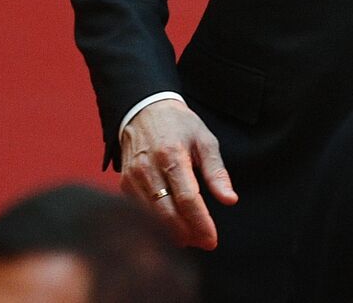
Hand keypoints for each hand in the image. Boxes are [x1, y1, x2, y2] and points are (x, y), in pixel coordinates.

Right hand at [119, 99, 237, 249]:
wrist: (145, 110)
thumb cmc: (180, 126)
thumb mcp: (205, 141)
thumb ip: (216, 172)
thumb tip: (229, 200)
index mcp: (172, 156)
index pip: (188, 199)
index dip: (200, 223)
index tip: (212, 239)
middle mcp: (148, 169)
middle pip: (167, 213)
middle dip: (188, 233)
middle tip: (205, 243)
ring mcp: (132, 178)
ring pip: (151, 217)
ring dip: (172, 234)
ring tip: (192, 240)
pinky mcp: (123, 184)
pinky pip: (139, 212)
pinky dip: (156, 224)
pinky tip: (172, 229)